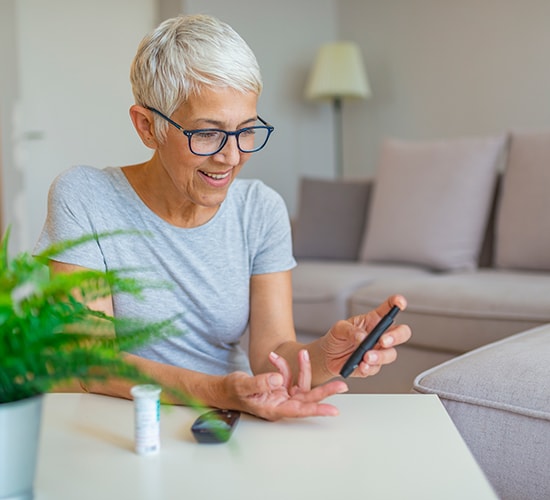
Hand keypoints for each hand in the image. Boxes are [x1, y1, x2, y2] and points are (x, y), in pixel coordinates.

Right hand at [222, 349, 347, 420]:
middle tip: (342, 385)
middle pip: (307, 398)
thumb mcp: (243, 385)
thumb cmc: (231, 391)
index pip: (299, 410)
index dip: (317, 409)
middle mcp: (280, 403)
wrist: (224, 389)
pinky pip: (288, 375)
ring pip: (300, 382)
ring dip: (302, 367)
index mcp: (273, 409)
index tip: (333, 410)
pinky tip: (274, 357)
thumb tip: (279, 380)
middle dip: (325, 390)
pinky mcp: (279, 387)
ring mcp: (281, 395)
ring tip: (301, 353)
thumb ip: (260, 383)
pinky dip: (284, 365)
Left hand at [321, 295, 410, 377]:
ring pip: (391, 354)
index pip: (389, 309)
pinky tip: (362, 366)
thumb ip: (350, 330)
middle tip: (383, 340)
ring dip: (380, 356)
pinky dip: (369, 367)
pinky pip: (376, 368)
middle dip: (396, 336)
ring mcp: (377, 351)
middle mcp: (379, 335)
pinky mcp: (372, 366)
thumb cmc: (337, 338)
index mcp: (373, 320)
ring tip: (366, 357)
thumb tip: (362, 337)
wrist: (327, 356)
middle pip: (401, 333)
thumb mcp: (339, 328)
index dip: (397, 304)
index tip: (399, 303)